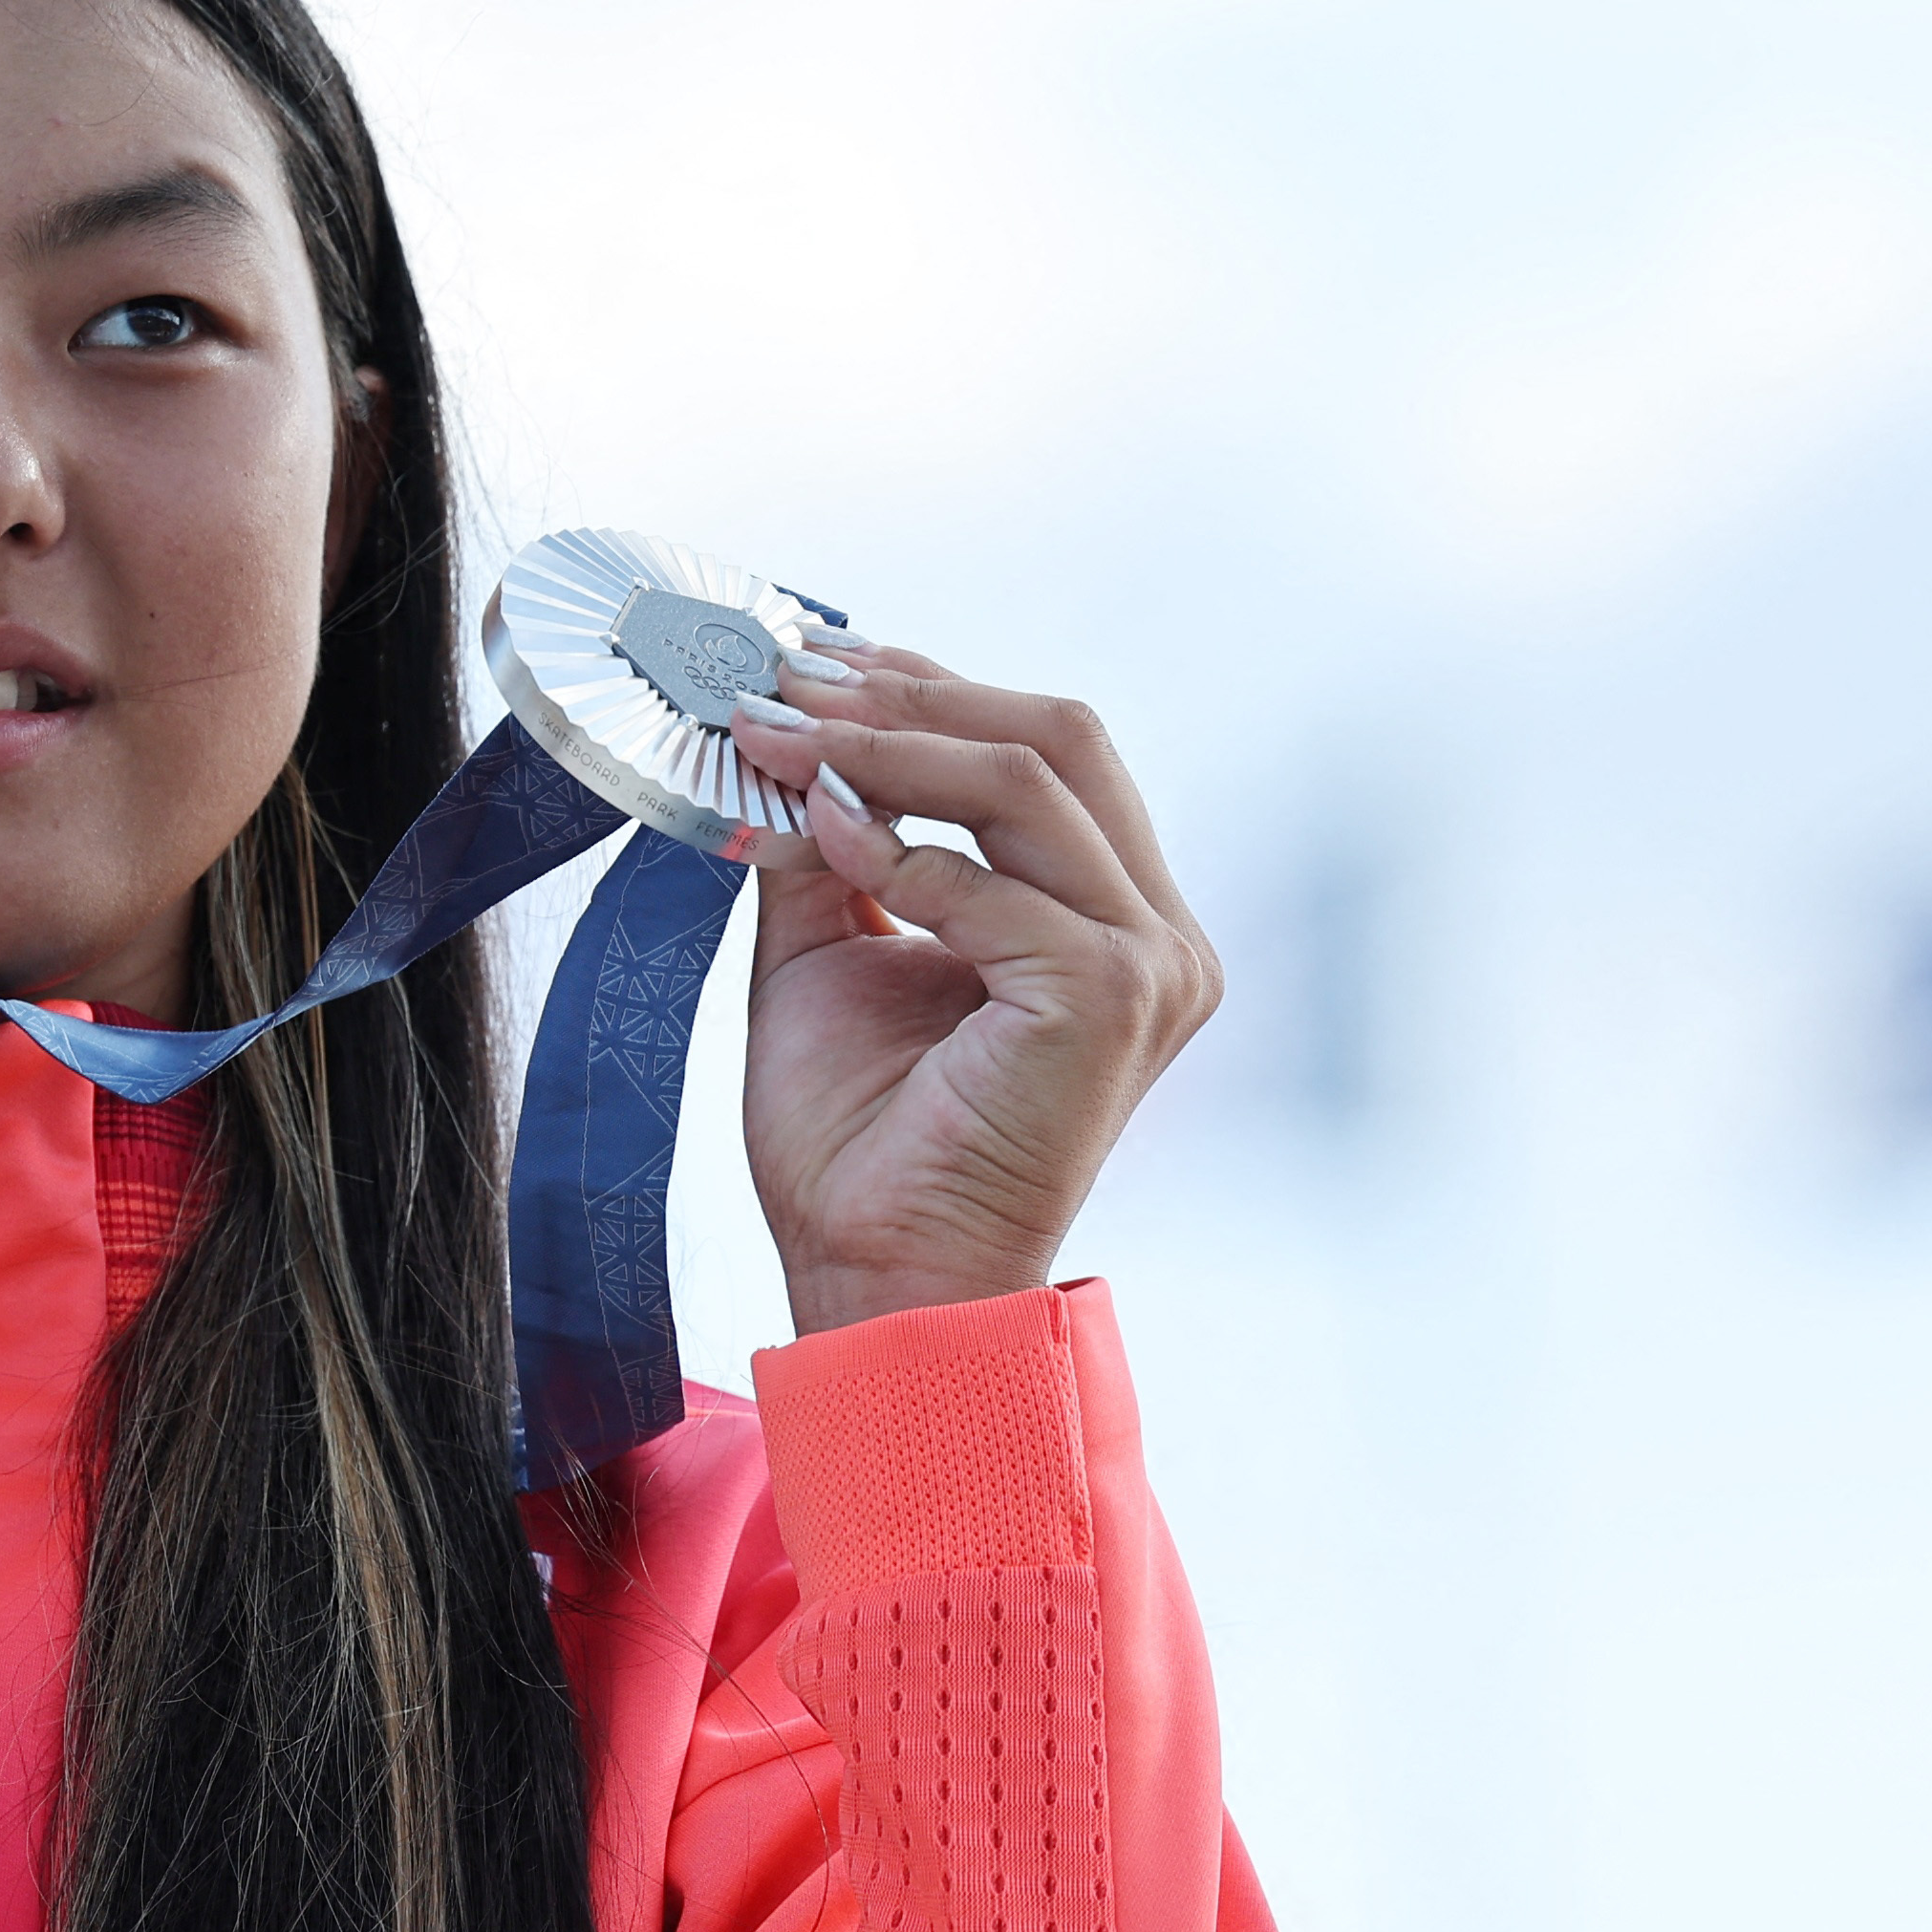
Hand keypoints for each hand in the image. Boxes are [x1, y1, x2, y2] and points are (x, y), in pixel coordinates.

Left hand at [723, 651, 1221, 1336]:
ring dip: (889, 749)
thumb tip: (783, 741)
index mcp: (1110, 915)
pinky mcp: (1111, 998)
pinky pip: (993, 886)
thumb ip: (829, 844)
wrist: (872, 1270)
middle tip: (785, 681)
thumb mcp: (828, 951)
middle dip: (911, 697)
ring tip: (777, 739)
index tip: (810, 661)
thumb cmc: (859, 1140)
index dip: (928, 689)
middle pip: (1058, 737)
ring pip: (1030, 783)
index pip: (1042, 752)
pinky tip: (814, 831)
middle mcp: (1154, 931)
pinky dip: (897, 848)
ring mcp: (1149, 964)